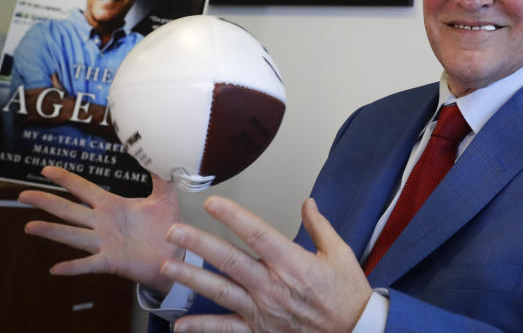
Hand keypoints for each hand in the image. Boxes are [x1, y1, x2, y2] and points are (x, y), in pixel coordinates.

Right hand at [18, 165, 182, 293]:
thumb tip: (158, 155)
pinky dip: (73, 267)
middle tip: (23, 195)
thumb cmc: (166, 227)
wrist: (176, 254)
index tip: (46, 170)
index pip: (84, 189)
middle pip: (70, 210)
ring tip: (30, 226)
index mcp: (113, 206)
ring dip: (51, 231)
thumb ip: (159, 177)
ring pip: (73, 235)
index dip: (66, 179)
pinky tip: (56, 268)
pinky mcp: (112, 262)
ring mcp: (105, 243)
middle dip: (47, 202)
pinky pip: (89, 264)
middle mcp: (103, 223)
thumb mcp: (164, 198)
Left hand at [161, 197, 371, 332]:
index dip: (233, 216)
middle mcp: (272, 285)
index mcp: (292, 262)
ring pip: (220, 291)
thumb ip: (319, 226)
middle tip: (175, 232)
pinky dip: (202, 327)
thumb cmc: (347, 295)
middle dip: (199, 244)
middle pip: (229, 260)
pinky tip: (180, 324)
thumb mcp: (340, 253)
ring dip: (192, 278)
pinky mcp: (259, 330)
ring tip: (167, 267)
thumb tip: (307, 203)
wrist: (354, 332)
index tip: (212, 203)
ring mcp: (263, 309)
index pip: (257, 233)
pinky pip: (226, 328)